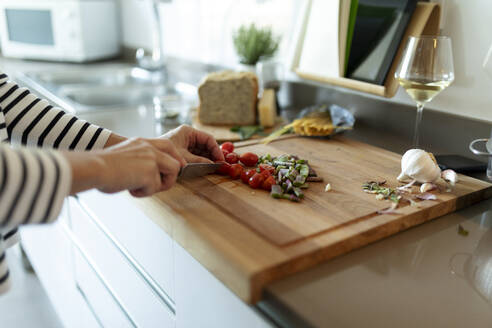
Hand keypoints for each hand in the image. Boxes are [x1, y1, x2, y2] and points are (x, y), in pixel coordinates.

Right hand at [67, 138, 185, 196]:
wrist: (93, 168)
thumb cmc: (100, 167)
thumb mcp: (123, 157)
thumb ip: (137, 162)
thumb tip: (144, 178)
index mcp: (141, 142)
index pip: (168, 145)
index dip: (176, 158)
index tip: (178, 168)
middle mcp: (149, 148)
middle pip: (176, 163)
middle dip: (170, 178)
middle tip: (157, 186)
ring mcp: (151, 159)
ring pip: (171, 175)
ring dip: (157, 186)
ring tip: (138, 187)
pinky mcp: (150, 172)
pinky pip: (155, 188)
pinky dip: (142, 192)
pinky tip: (129, 188)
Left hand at [161, 125, 223, 162]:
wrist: (151, 159)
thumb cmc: (164, 154)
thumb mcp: (184, 158)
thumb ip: (199, 161)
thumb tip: (213, 165)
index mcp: (188, 132)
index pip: (208, 139)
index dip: (216, 149)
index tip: (221, 160)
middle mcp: (188, 136)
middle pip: (206, 145)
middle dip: (213, 155)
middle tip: (219, 165)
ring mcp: (186, 143)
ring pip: (202, 151)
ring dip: (208, 159)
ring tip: (214, 167)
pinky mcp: (184, 151)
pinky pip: (197, 155)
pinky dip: (202, 161)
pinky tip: (207, 167)